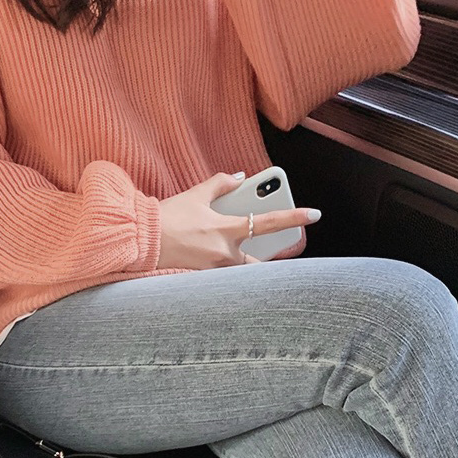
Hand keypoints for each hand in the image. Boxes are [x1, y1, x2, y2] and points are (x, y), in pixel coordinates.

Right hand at [155, 173, 317, 269]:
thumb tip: (240, 178)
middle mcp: (225, 254)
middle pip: (259, 260)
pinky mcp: (205, 280)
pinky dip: (228, 268)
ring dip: (245, 261)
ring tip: (234, 248)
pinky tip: (213, 255)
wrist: (142, 240)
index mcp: (226, 230)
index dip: (294, 218)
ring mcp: (215, 271)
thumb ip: (221, 183)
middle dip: (267, 256)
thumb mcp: (195, 194)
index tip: (314, 214)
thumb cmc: (168, 217)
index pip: (268, 222)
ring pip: (242, 270)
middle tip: (271, 248)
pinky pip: (226, 277)